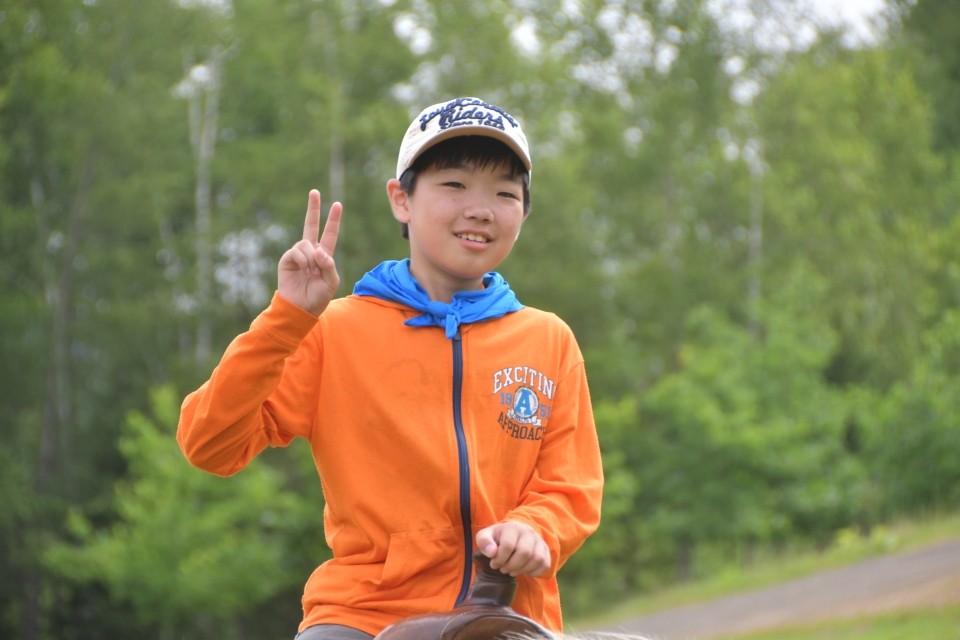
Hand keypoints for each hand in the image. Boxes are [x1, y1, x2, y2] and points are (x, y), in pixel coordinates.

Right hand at [278, 190, 341, 316]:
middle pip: (311, 225)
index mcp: (324, 255)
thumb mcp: (331, 282)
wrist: (301, 308)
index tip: (337, 204)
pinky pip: (297, 251)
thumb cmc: (318, 297)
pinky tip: (305, 271)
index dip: (333, 220)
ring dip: (311, 258)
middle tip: (314, 192)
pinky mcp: (287, 259)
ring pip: (306, 243)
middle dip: (313, 208)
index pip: (329, 234)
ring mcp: (298, 255)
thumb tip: (319, 249)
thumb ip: (329, 265)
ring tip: (312, 273)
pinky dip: (303, 260)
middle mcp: (310, 252)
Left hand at [476, 521, 550, 577]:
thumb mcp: (485, 536)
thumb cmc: (498, 537)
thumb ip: (484, 542)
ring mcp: (539, 540)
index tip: (494, 564)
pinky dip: (535, 572)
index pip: (508, 546)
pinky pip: (545, 565)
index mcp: (512, 527)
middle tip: (504, 569)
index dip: (499, 559)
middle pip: (524, 553)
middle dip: (511, 566)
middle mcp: (528, 532)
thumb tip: (492, 553)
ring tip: (513, 571)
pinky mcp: (545, 550)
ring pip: (537, 559)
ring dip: (523, 570)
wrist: (514, 533)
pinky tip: (524, 571)